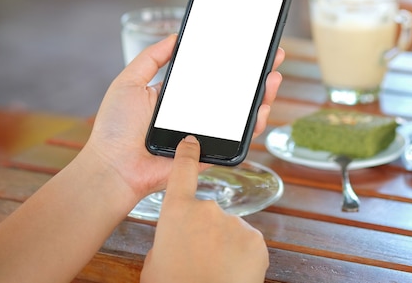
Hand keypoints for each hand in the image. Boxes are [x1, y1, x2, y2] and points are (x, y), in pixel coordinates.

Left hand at [84, 34, 284, 201]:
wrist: (114, 167)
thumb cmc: (115, 128)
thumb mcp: (129, 81)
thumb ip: (151, 58)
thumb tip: (176, 36)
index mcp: (179, 96)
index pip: (212, 74)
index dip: (231, 61)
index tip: (248, 45)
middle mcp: (196, 113)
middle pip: (234, 92)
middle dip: (256, 75)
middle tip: (272, 57)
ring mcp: (206, 132)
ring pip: (242, 113)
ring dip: (262, 95)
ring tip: (272, 78)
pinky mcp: (212, 151)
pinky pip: (239, 138)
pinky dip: (255, 123)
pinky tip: (261, 108)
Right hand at [140, 136, 268, 282]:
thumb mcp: (155, 262)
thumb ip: (168, 238)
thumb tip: (181, 237)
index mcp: (177, 212)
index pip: (182, 173)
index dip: (187, 155)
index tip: (192, 141)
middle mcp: (207, 210)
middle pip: (207, 215)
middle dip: (205, 233)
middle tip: (197, 259)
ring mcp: (235, 223)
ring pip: (229, 232)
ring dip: (224, 247)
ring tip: (213, 271)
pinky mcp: (256, 240)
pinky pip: (247, 245)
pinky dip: (241, 258)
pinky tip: (230, 274)